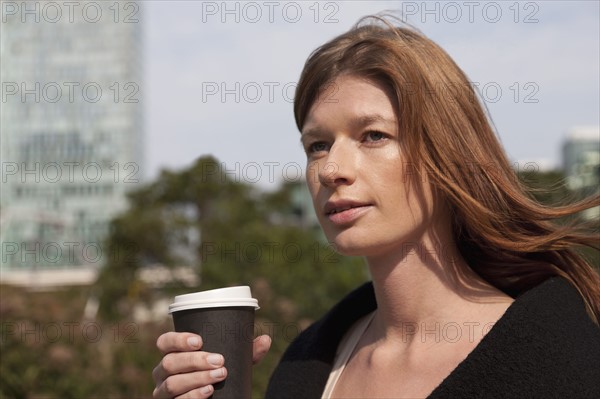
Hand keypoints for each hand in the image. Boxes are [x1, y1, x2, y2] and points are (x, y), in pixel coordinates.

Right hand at [152, 332, 271, 398]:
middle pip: (170, 362)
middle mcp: (163, 372)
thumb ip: (247, 352)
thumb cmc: (218, 375)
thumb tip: (266, 339)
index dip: (178, 339)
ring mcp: (164, 391)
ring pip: (172, 383)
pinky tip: (208, 391)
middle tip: (219, 360)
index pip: (165, 342)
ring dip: (197, 378)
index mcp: (173, 354)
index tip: (199, 340)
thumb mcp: (232, 363)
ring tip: (219, 375)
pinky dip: (193, 396)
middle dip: (195, 360)